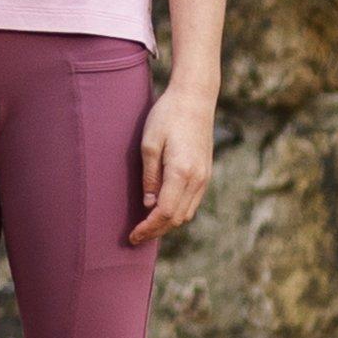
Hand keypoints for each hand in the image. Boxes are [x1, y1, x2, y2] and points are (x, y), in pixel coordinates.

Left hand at [132, 84, 214, 245]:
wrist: (195, 99)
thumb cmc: (166, 117)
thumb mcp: (149, 145)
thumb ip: (150, 177)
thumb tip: (148, 204)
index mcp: (182, 173)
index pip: (164, 212)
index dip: (148, 228)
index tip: (132, 236)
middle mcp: (198, 179)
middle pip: (177, 218)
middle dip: (156, 231)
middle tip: (135, 237)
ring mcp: (205, 177)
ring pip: (187, 212)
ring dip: (167, 224)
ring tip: (146, 228)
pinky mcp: (206, 173)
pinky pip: (192, 202)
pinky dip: (177, 212)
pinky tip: (161, 212)